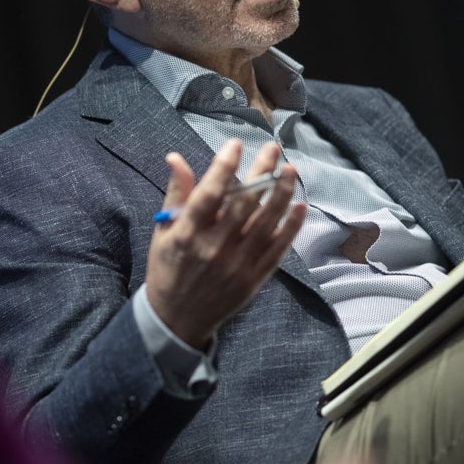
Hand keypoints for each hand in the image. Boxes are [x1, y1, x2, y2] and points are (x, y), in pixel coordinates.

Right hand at [145, 139, 305, 346]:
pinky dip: (290, 227)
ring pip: (265, 224)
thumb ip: (176, 193)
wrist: (178, 319)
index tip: (236, 144)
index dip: (224, 166)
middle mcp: (213, 249)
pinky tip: (299, 205)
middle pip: (243, 204)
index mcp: (187, 234)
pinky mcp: (253, 279)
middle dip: (261, 172)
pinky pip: (277, 249)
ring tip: (291, 171)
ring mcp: (236, 265)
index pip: (209, 193)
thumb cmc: (168, 268)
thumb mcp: (164, 231)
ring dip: (281, 194)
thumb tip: (176, 157)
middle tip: (273, 149)